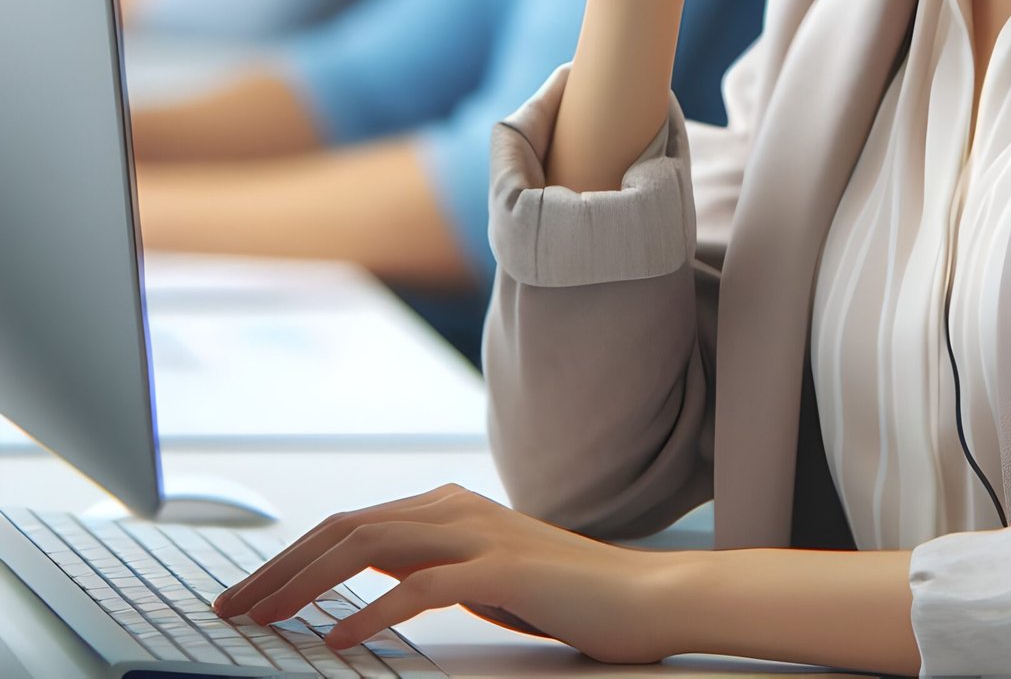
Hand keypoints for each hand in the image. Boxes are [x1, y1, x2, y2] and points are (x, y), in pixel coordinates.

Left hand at [211, 484, 672, 663]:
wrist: (643, 597)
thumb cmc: (565, 596)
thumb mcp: (481, 577)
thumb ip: (428, 565)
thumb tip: (362, 575)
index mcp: (449, 507)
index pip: (349, 523)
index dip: (288, 557)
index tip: (244, 595)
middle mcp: (457, 508)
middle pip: (346, 526)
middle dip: (279, 566)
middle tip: (230, 608)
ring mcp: (481, 533)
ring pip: (371, 543)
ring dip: (307, 583)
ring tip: (265, 620)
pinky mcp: (503, 568)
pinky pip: (422, 585)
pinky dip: (373, 609)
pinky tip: (341, 640)